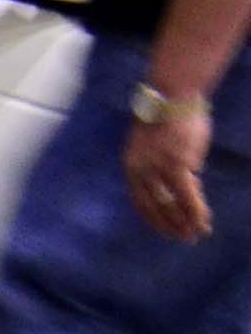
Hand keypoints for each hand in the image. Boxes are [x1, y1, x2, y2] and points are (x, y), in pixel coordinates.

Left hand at [126, 112, 212, 241]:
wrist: (171, 95)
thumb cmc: (168, 115)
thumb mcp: (158, 144)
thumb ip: (166, 163)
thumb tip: (189, 178)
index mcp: (131, 168)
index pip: (140, 200)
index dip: (153, 217)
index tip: (163, 228)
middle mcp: (140, 172)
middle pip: (154, 207)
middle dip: (169, 225)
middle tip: (182, 238)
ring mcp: (157, 170)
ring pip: (171, 204)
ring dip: (184, 221)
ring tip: (195, 233)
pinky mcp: (176, 166)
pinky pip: (187, 196)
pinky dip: (195, 210)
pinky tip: (202, 221)